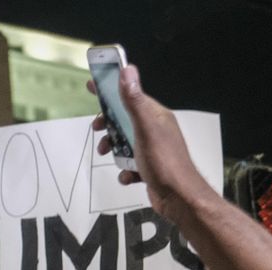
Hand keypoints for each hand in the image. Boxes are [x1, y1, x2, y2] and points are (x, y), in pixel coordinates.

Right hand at [88, 65, 219, 224]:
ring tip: (106, 154)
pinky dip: (124, 170)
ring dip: (113, 149)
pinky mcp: (149, 168)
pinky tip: (127, 176)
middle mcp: (155, 130)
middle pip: (124, 120)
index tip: (93, 84)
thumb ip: (134, 101)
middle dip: (108, 124)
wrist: (178, 197)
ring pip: (124, 143)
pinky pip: (130, 165)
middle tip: (97, 129)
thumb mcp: (145, 128)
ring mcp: (152, 149)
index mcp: (155, 116)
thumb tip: (127, 70)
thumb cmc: (163, 161)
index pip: (130, 96)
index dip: (111, 89)